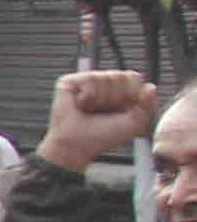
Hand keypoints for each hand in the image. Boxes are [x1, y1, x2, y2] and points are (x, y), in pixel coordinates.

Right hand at [43, 67, 162, 173]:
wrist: (77, 145)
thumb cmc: (103, 137)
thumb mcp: (135, 124)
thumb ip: (148, 106)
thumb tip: (151, 87)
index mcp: (120, 90)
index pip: (134, 77)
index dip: (131, 94)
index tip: (122, 110)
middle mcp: (104, 83)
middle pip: (122, 76)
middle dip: (117, 98)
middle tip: (105, 112)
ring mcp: (86, 81)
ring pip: (106, 77)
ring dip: (101, 100)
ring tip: (92, 110)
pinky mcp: (70, 81)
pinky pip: (90, 80)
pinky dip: (88, 97)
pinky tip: (81, 105)